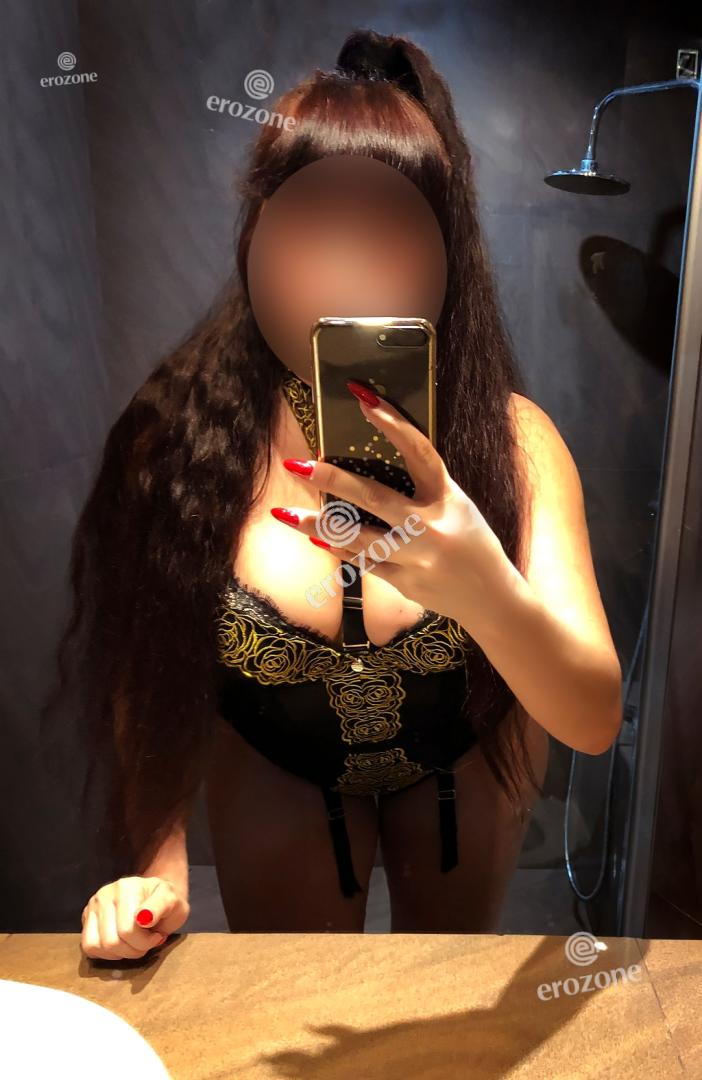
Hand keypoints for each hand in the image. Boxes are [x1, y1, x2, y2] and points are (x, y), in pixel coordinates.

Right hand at [80, 876, 189, 959]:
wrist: (156, 896)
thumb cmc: (167, 901)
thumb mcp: (173, 901)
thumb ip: (159, 907)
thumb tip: (142, 918)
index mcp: (127, 888)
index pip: (128, 930)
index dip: (145, 942)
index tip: (157, 936)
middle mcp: (105, 894)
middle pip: (112, 942)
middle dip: (134, 950)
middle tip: (147, 942)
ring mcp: (93, 906)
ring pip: (99, 947)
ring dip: (120, 953)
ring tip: (134, 943)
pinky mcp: (86, 918)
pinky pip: (89, 947)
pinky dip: (106, 953)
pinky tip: (121, 944)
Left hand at [271, 381, 518, 625]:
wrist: (492, 598)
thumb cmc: (473, 542)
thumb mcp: (458, 506)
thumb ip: (423, 488)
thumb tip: (372, 463)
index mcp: (447, 496)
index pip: (418, 451)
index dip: (392, 423)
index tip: (362, 399)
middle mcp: (430, 525)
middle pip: (373, 498)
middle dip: (331, 480)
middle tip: (296, 464)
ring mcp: (415, 557)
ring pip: (356, 537)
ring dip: (315, 525)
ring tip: (283, 514)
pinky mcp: (404, 581)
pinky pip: (363, 562)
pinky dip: (337, 549)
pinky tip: (314, 539)